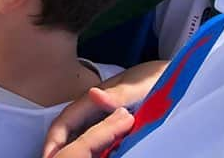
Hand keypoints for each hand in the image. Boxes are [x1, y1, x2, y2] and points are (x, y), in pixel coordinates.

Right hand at [42, 61, 165, 157]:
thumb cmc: (158, 79)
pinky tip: (92, 157)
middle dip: (58, 146)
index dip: (55, 138)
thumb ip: (118, 93)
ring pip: (80, 132)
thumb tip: (93, 94)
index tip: (48, 155)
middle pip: (69, 128)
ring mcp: (104, 113)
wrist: (175, 74)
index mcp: (96, 98)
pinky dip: (89, 147)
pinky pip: (96, 136)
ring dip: (71, 147)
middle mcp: (95, 106)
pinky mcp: (115, 120)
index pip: (67, 119)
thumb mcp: (140, 86)